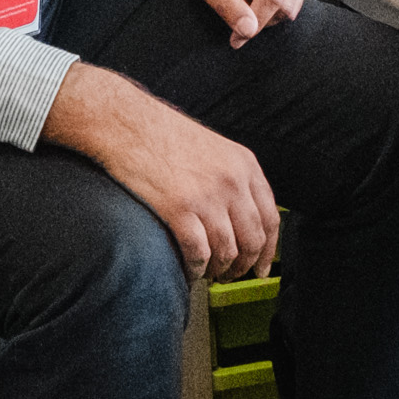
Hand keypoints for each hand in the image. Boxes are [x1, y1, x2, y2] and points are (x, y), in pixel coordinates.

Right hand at [43, 66, 280, 278]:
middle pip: (253, 240)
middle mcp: (232, 182)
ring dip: (219, 270)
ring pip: (228, 251)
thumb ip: (234, 177)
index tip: (262, 267)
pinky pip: (198, 253)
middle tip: (232, 276)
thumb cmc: (163, 134)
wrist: (127, 123)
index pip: (271, 218)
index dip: (269, 250)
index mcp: (244, 165)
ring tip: (209, 273)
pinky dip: (197, 269)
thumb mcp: (214, 148)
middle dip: (244, 266)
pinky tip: (191, 269)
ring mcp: (207, 196)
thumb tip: (242, 216)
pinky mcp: (179, 209)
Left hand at [163, 0, 306, 42]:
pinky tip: (253, 0)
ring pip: (289, 7)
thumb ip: (229, 9)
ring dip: (266, 15)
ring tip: (242, 2)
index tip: (237, 39)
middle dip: (260, 20)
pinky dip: (272, 10)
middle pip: (284, 4)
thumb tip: (249, 31)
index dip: (256, 23)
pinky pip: (291, 3)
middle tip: (236, 18)